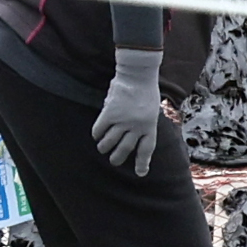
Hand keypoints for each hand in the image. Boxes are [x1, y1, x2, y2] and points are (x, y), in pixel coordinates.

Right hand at [94, 50, 164, 176]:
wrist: (138, 73)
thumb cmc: (145, 89)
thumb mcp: (150, 109)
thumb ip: (142, 123)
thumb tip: (128, 136)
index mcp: (150, 125)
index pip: (146, 149)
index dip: (142, 162)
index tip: (140, 173)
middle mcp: (137, 126)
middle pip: (125, 149)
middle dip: (118, 158)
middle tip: (113, 161)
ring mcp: (123, 120)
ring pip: (110, 142)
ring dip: (104, 147)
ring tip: (102, 148)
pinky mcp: (110, 113)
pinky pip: (99, 130)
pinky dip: (97, 134)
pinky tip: (96, 134)